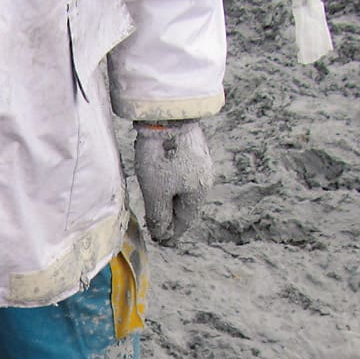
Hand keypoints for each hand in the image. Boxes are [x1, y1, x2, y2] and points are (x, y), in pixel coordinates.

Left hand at [133, 120, 213, 245]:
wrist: (167, 116)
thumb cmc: (162, 157)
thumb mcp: (156, 192)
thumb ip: (159, 215)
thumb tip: (162, 233)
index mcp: (198, 192)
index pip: (185, 221)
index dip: (172, 234)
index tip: (162, 242)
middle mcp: (203, 179)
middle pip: (186, 205)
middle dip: (171, 218)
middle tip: (158, 229)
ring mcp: (198, 162)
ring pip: (182, 189)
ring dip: (169, 201)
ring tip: (156, 209)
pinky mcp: (190, 149)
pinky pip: (180, 175)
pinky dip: (170, 185)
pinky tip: (160, 185)